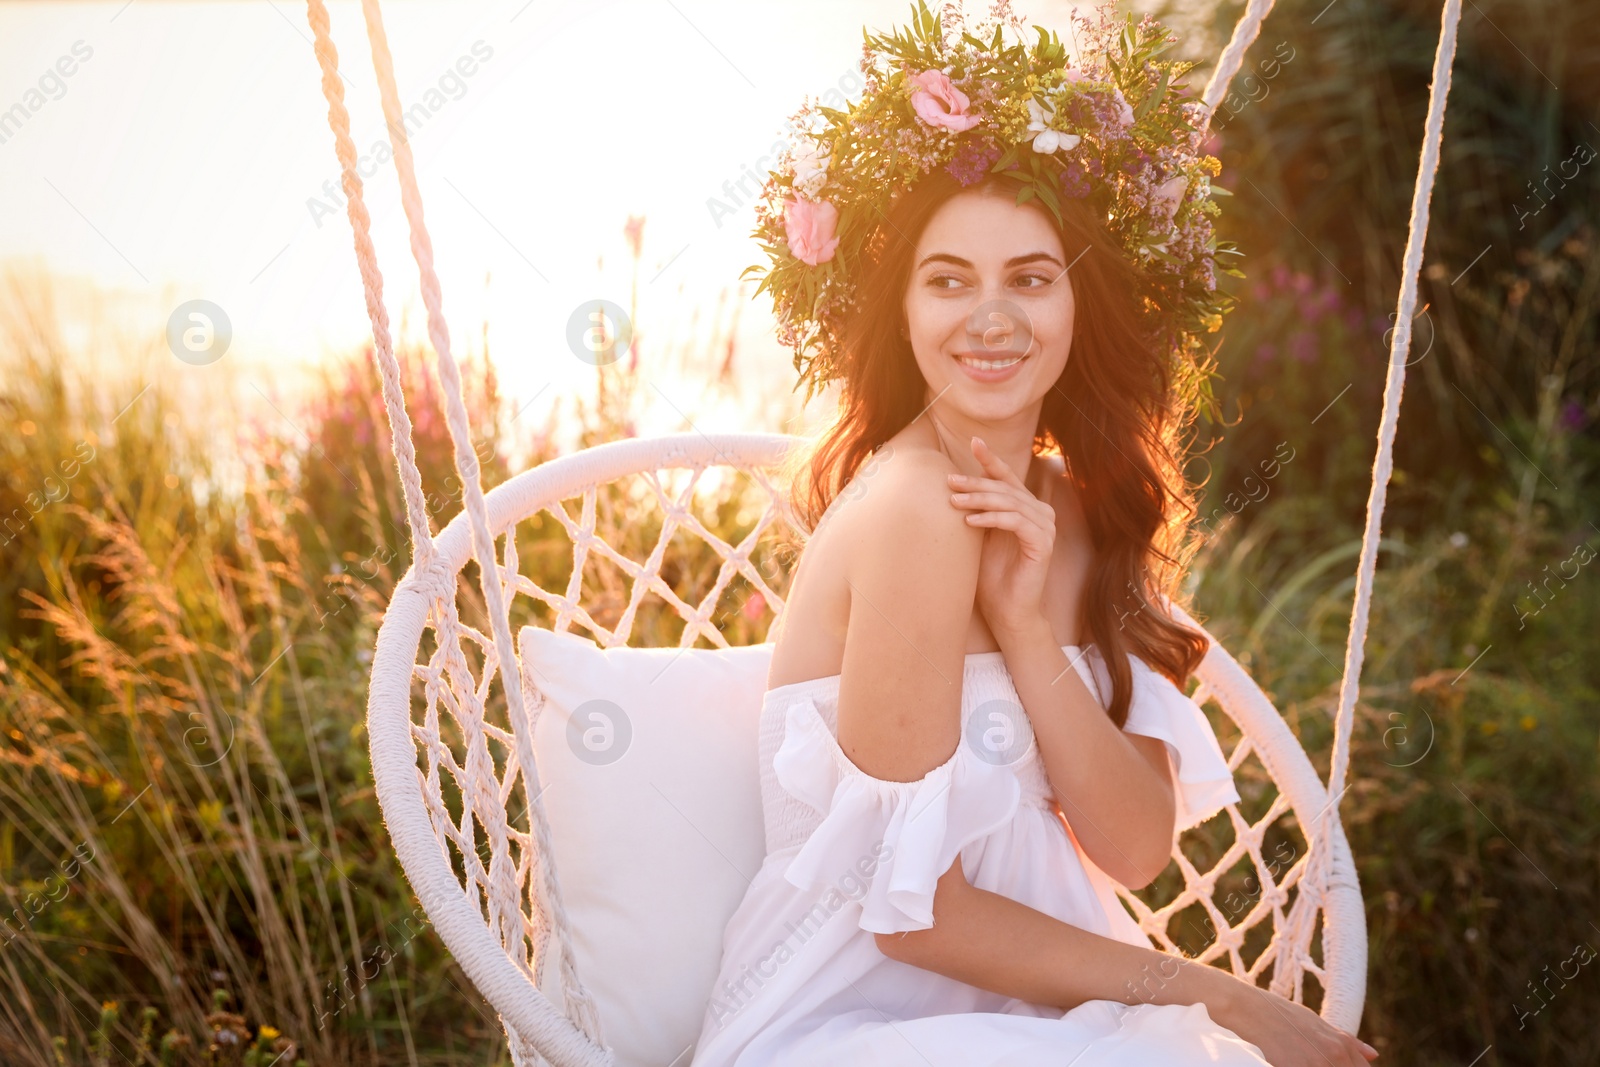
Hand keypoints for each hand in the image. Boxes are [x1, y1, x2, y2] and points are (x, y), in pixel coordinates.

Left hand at [946, 436, 1054, 640]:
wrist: (1006, 612)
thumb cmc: (991, 576)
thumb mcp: (979, 536)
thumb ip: (977, 510)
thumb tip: (954, 484)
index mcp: (1026, 507)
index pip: (1007, 478)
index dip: (991, 459)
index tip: (974, 442)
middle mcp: (1041, 513)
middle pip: (1005, 488)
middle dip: (975, 482)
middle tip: (949, 481)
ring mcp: (1046, 528)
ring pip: (1010, 502)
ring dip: (980, 500)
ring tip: (953, 502)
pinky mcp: (1043, 544)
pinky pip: (1016, 522)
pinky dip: (992, 519)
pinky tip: (970, 521)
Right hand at [1221, 984, 1377, 1066]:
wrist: (1247, 1010)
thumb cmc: (1279, 1014)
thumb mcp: (1316, 1022)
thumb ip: (1346, 1041)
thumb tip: (1373, 1054)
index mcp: (1342, 1045)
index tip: (1337, 1066)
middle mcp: (1333, 1056)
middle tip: (1309, 1060)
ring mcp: (1314, 1065)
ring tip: (1299, 1060)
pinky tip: (1288, 1063)